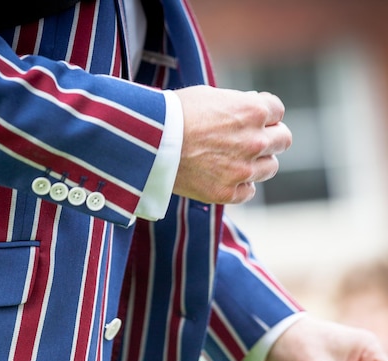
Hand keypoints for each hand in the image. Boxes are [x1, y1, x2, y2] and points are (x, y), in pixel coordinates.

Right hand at [173, 86, 291, 204]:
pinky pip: (249, 191)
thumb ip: (238, 104)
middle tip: (251, 140)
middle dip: (270, 137)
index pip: (277, 111)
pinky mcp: (227, 193)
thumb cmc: (174, 114)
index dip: (265, 114)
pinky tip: (226, 177)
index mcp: (253, 111)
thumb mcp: (211, 96)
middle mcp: (254, 140)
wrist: (149, 143)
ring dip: (258, 162)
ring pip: (270, 167)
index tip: (252, 119)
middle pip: (283, 140)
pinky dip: (241, 185)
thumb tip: (254, 107)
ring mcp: (243, 169)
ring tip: (236, 159)